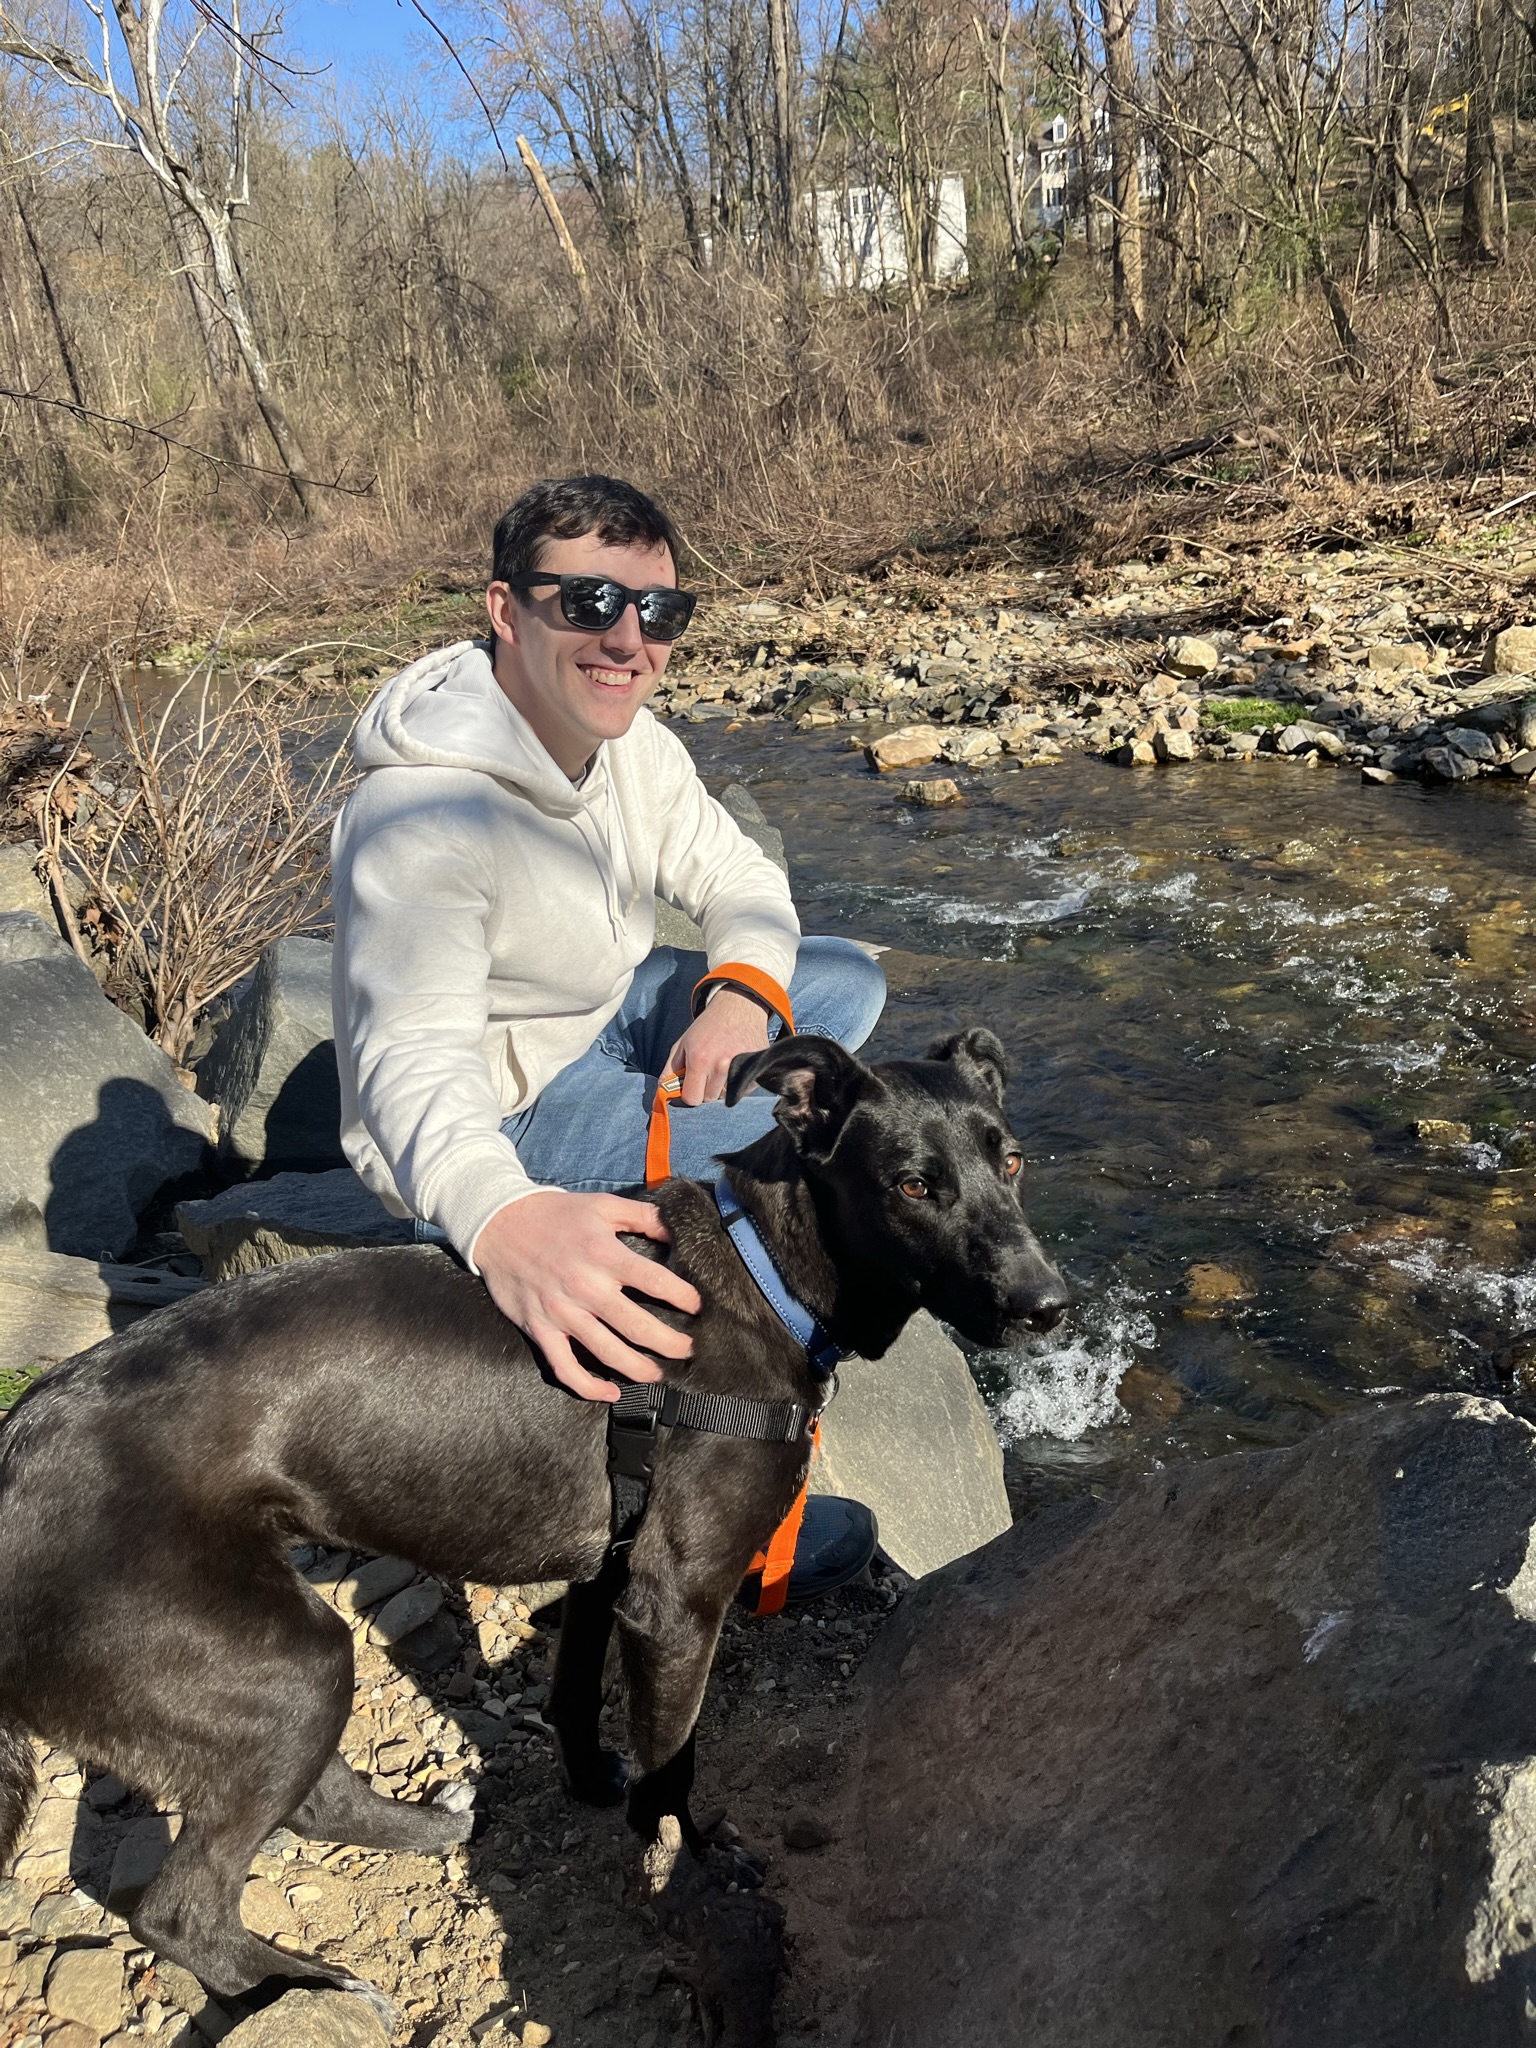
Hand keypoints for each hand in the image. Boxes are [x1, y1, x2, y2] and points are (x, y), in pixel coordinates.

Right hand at [472, 1190, 701, 1402]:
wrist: (498, 1224)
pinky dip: (589, 1387)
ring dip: (639, 1369)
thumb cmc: (554, 1214)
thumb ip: (643, 1216)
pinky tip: (611, 1392)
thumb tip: (677, 1230)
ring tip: (660, 1374)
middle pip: (637, 1326)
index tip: (698, 1308)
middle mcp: (585, 1287)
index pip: (655, 1281)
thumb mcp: (602, 1205)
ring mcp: (561, 1312)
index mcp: (603, 1254)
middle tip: (689, 1350)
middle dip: (670, 1343)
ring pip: (607, 1352)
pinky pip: (565, 1368)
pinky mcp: (539, 1330)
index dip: (683, 1297)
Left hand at [667, 989, 770, 1106]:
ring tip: (722, 1066)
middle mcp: (721, 1066)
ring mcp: (742, 1068)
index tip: (691, 1085)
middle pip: (709, 1098)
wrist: (739, 1007)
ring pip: (726, 1096)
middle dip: (705, 1089)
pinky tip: (735, 1065)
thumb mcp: (683, 1043)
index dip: (689, 1093)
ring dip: (721, 1086)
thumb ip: (670, 1069)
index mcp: (700, 1060)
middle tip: (707, 1071)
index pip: (692, 1098)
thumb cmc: (708, 1026)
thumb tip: (663, 1092)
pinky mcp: (756, 1069)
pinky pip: (743, 1090)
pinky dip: (737, 1083)